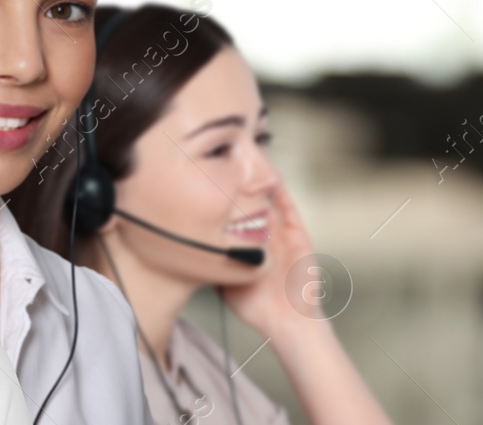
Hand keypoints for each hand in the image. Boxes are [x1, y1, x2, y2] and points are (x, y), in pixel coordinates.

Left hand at [220, 184, 393, 424]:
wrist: (286, 322)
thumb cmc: (255, 307)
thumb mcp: (223, 282)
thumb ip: (210, 265)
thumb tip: (183, 253)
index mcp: (248, 242)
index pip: (233, 213)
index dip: (221, 198)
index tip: (203, 180)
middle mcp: (265, 234)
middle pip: (250, 200)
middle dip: (237, 183)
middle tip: (221, 162)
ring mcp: (282, 233)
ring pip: (269, 199)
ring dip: (258, 182)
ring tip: (245, 161)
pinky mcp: (298, 235)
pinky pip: (289, 208)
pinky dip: (280, 193)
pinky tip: (271, 178)